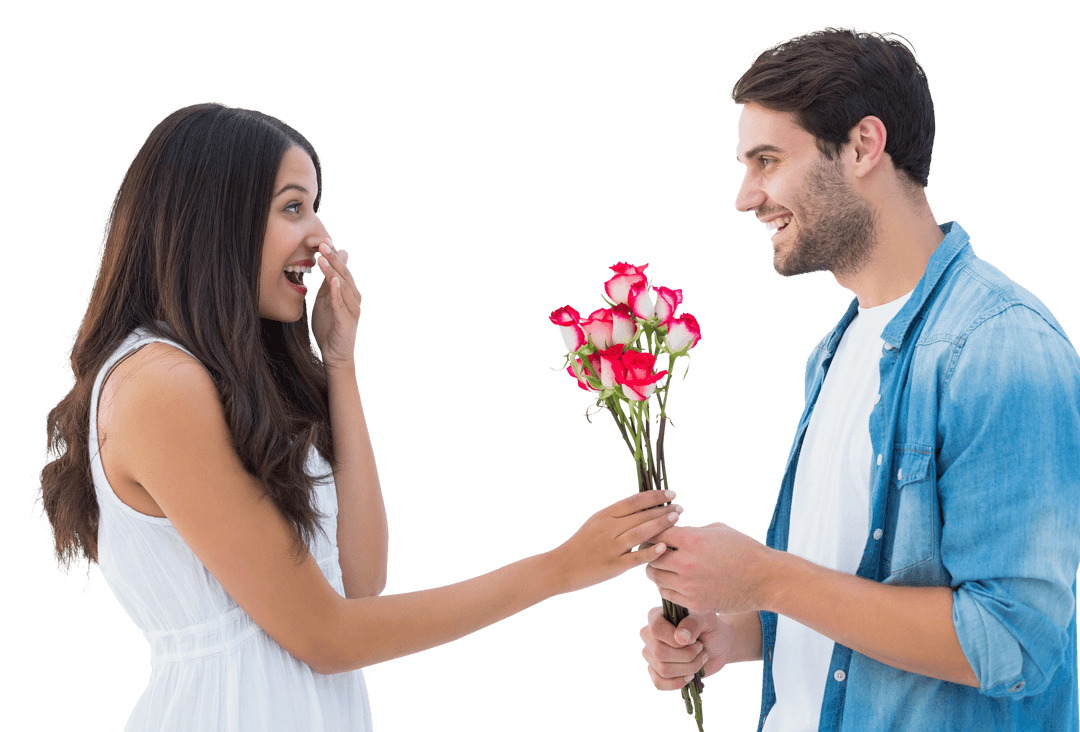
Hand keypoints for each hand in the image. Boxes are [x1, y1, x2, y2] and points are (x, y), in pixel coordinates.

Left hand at [311, 238, 361, 370]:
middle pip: (344, 274)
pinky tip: (332, 281)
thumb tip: (333, 260)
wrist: (334, 354)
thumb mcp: (326, 298)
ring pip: (343, 286)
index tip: (322, 240)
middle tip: (322, 243)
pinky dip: (337, 292)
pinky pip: (341, 305)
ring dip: (332, 271)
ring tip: (322, 258)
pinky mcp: (346, 322)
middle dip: (333, 258)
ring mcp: (352, 310)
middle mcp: (354, 298)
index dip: (333, 255)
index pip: (342, 269)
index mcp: (349, 291)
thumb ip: (329, 280)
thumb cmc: (330, 325)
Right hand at [549, 490, 683, 594]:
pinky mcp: (613, 566)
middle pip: (641, 515)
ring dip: (660, 524)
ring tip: (676, 518)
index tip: (671, 493)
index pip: (634, 501)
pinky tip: (664, 547)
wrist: (561, 567)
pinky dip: (650, 552)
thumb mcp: (596, 523)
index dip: (654, 496)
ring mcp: (611, 547)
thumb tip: (643, 506)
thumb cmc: (582, 544)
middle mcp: (608, 528)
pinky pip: (635, 558)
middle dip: (663, 509)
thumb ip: (617, 516)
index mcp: (605, 515)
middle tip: (680, 507)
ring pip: (640, 533)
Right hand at [639, 608, 733, 689]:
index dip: (673, 639)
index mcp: (657, 617)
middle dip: (686, 656)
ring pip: (663, 669)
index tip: (693, 641)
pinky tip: (690, 676)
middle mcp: (650, 636)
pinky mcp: (657, 672)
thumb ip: (693, 623)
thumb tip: (679, 638)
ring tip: (699, 660)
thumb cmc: (711, 629)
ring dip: (688, 668)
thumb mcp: (707, 620)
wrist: (720, 647)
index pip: (655, 629)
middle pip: (658, 652)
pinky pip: (659, 683)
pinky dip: (679, 682)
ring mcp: (652, 655)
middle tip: (700, 649)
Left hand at [645, 523, 775, 614]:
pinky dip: (667, 587)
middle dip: (651, 553)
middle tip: (656, 552)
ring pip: (655, 578)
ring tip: (665, 567)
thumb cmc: (743, 549)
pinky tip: (675, 582)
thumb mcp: (717, 530)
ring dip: (657, 571)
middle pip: (650, 558)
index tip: (656, 535)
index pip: (656, 534)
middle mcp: (686, 562)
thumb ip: (692, 531)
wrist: (765, 579)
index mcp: (691, 539)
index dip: (653, 534)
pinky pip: (667, 595)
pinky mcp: (695, 603)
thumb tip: (673, 533)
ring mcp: (689, 586)